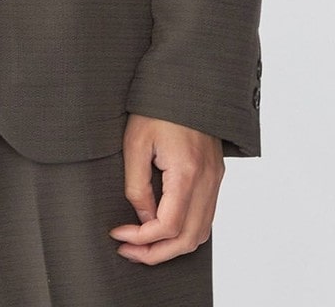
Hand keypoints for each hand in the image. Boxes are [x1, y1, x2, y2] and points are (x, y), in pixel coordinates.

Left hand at [107, 114, 223, 264]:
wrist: (186, 82)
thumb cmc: (157, 106)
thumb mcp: (135, 143)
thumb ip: (138, 186)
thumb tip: (143, 219)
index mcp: (187, 172)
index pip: (168, 226)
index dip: (141, 239)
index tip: (118, 236)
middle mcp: (207, 180)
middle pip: (188, 239)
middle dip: (157, 253)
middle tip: (129, 251)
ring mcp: (215, 179)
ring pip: (201, 232)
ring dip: (173, 246)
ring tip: (144, 245)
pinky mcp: (215, 175)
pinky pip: (206, 216)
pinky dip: (187, 231)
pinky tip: (164, 226)